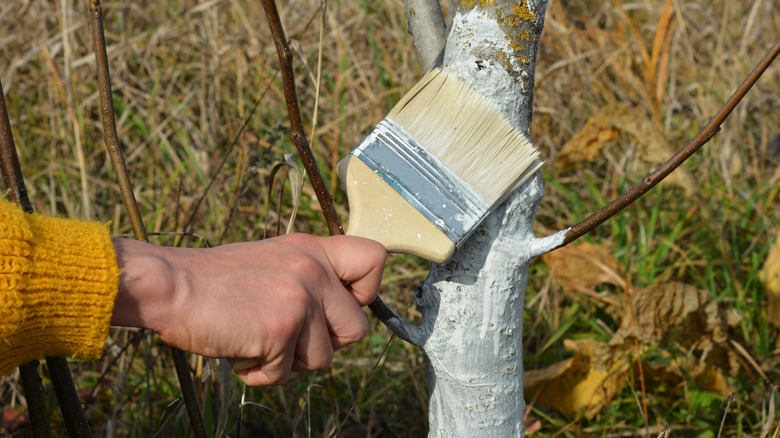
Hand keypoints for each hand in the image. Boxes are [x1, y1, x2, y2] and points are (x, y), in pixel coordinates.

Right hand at [111, 234, 385, 385]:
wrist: (171, 285)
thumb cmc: (215, 280)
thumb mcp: (274, 260)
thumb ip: (310, 278)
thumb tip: (339, 314)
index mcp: (313, 250)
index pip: (374, 260)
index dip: (366, 293)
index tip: (341, 306)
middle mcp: (313, 271)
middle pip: (356, 329)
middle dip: (323, 344)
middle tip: (287, 336)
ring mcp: (300, 300)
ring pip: (322, 359)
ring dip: (288, 361)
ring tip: (255, 339)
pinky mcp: (280, 330)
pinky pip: (285, 374)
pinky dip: (260, 372)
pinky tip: (238, 349)